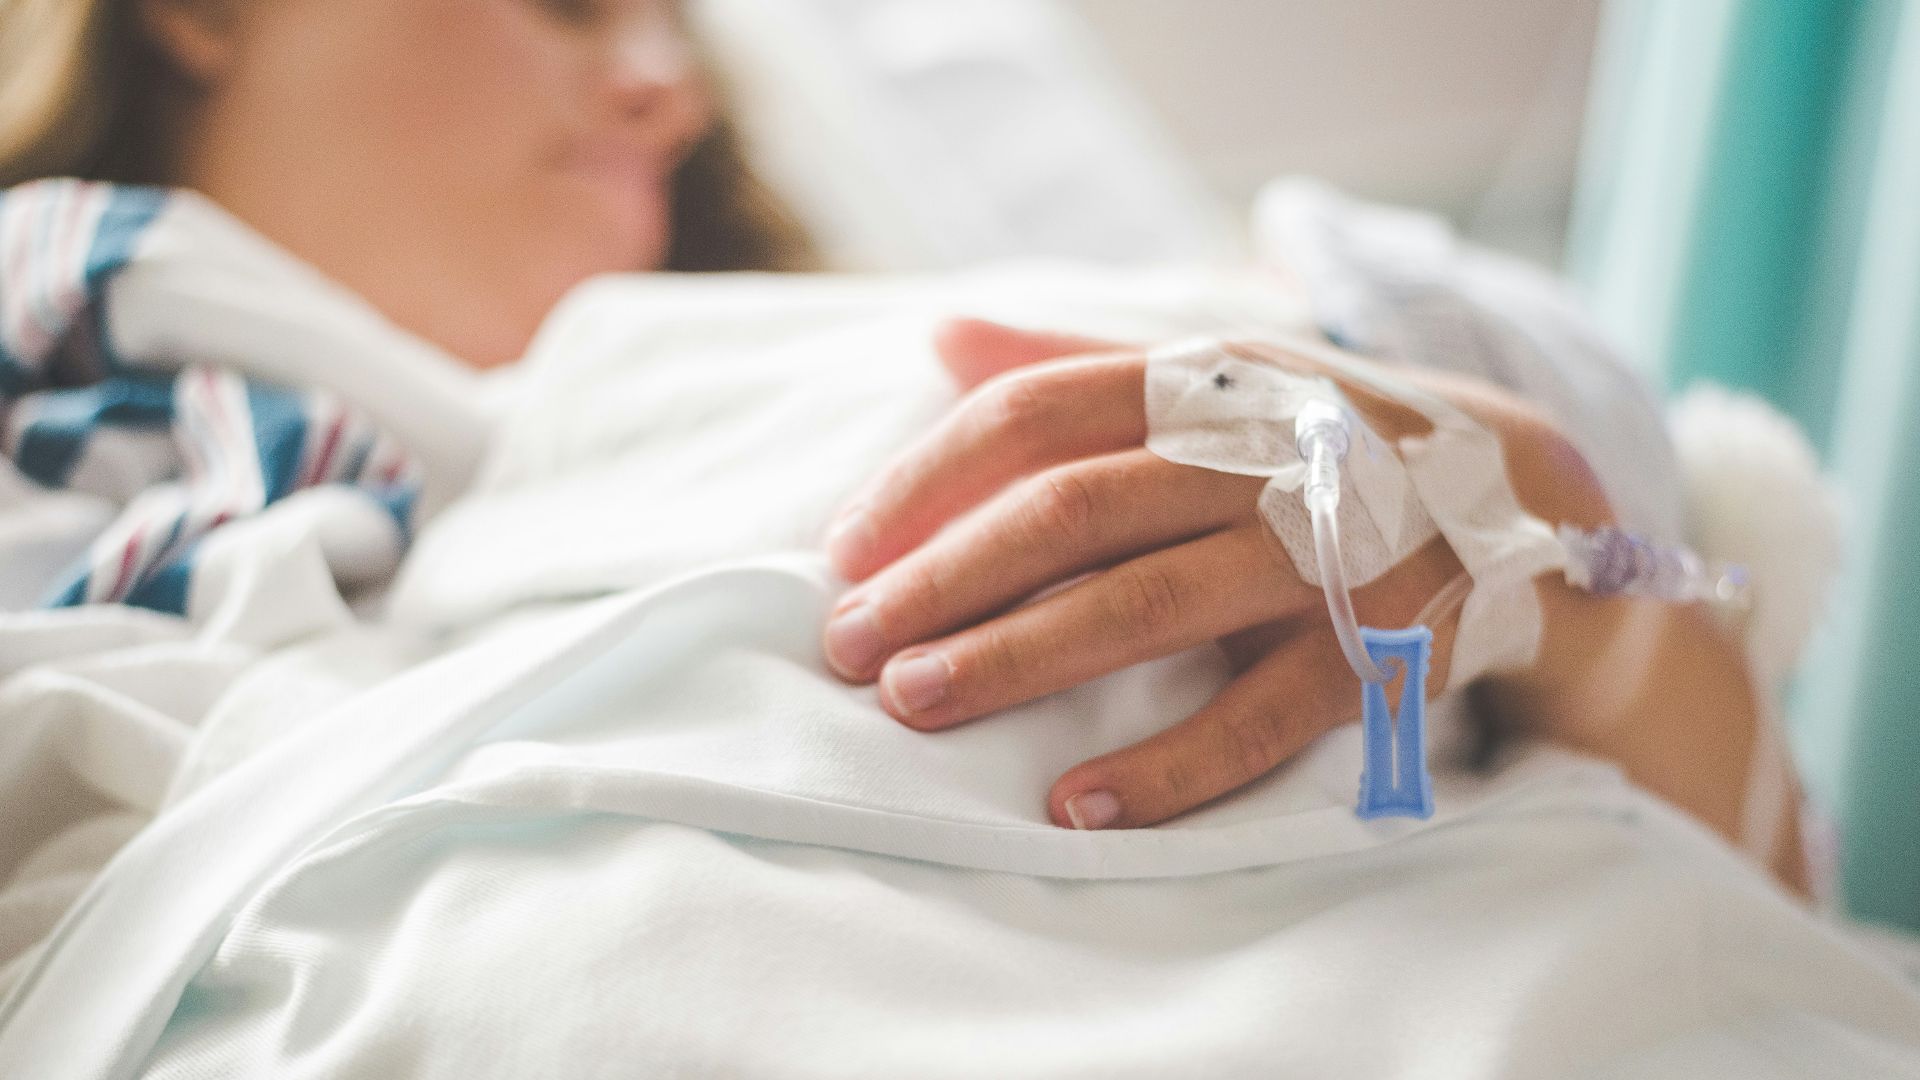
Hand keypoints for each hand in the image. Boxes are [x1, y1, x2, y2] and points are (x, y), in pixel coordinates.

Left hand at [819, 319, 1474, 830]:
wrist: (1517, 491)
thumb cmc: (1313, 439)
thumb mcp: (1212, 377)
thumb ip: (1077, 362)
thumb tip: (939, 336)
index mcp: (1201, 384)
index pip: (1036, 411)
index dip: (927, 476)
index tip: (841, 548)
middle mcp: (1255, 456)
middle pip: (1073, 509)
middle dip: (945, 577)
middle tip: (847, 643)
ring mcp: (1321, 553)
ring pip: (1147, 604)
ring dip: (1020, 658)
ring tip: (916, 702)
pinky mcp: (1378, 649)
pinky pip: (1260, 716)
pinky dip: (1169, 764)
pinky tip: (1077, 803)